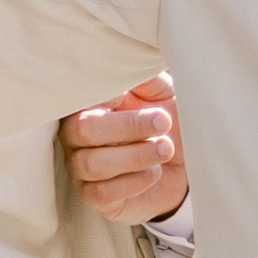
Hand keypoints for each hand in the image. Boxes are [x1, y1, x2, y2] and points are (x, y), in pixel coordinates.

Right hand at [64, 76, 188, 230]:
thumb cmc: (164, 121)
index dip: (104, 94)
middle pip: (83, 129)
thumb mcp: (159, 93)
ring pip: (93, 163)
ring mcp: (81, 168)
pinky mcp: (95, 197)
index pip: (79, 97)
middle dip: (127, 126)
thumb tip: (133, 60)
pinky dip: (133, 182)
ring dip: (135, 155)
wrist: (181, 164)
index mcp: (87, 105)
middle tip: (163, 121)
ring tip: (166, 148)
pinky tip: (155, 172)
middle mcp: (75, 136)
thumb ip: (145, 77)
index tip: (133, 94)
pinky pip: (103, 192)